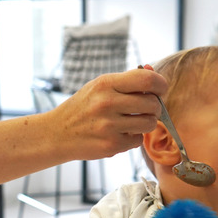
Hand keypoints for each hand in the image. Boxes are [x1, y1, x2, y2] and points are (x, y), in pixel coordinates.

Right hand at [48, 67, 166, 159]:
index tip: (160, 89)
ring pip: (149, 123)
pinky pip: (138, 140)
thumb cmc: (82, 108)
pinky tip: (118, 134)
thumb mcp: (98, 87)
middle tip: (144, 109)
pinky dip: (132, 137)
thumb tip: (154, 73)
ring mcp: (109, 125)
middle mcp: (107, 103)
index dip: (160, 84)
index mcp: (105, 84)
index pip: (148, 80)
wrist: (57, 133)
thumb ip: (126, 81)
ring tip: (131, 122)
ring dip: (145, 123)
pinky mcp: (111, 144)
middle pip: (153, 104)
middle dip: (154, 107)